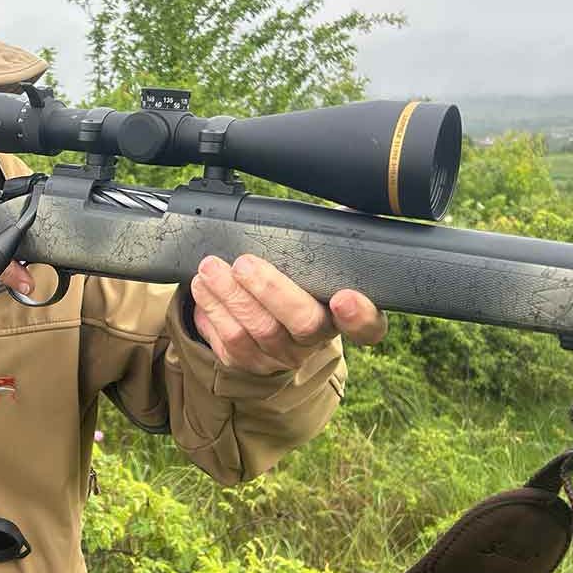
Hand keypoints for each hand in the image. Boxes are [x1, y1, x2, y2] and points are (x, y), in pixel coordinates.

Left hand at [189, 254, 386, 374]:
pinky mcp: (249, 363)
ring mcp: (282, 356)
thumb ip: (334, 240)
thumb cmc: (299, 286)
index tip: (344, 297)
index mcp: (343, 316)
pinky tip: (204, 291)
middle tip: (244, 263)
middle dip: (270, 290)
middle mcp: (316, 342)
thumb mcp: (322, 264)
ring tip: (210, 269)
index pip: (368, 326)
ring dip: (229, 298)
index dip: (359, 315)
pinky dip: (213, 314)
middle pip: (302, 323)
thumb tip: (345, 209)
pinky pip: (229, 344)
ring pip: (256, 332)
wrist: (274, 330)